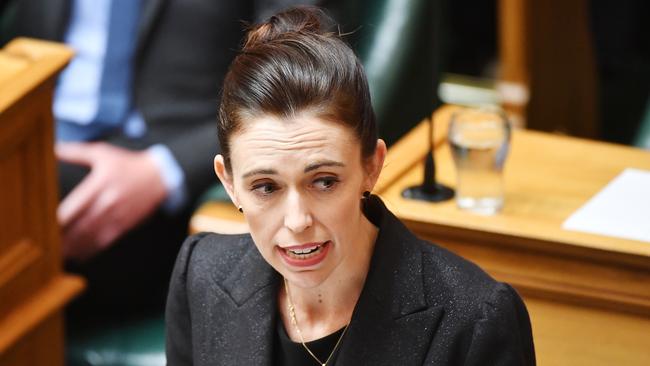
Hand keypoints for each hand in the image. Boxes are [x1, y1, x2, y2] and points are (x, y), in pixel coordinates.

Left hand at [56, 142, 167, 260]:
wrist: (160, 176)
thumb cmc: (129, 164)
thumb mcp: (103, 153)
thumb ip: (76, 152)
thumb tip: (53, 149)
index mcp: (100, 183)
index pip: (75, 206)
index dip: (59, 219)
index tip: (44, 226)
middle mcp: (109, 201)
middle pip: (81, 224)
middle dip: (63, 237)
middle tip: (46, 246)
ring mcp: (118, 215)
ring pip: (92, 235)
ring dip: (74, 247)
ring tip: (59, 254)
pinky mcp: (125, 224)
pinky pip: (106, 240)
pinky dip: (91, 249)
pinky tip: (80, 255)